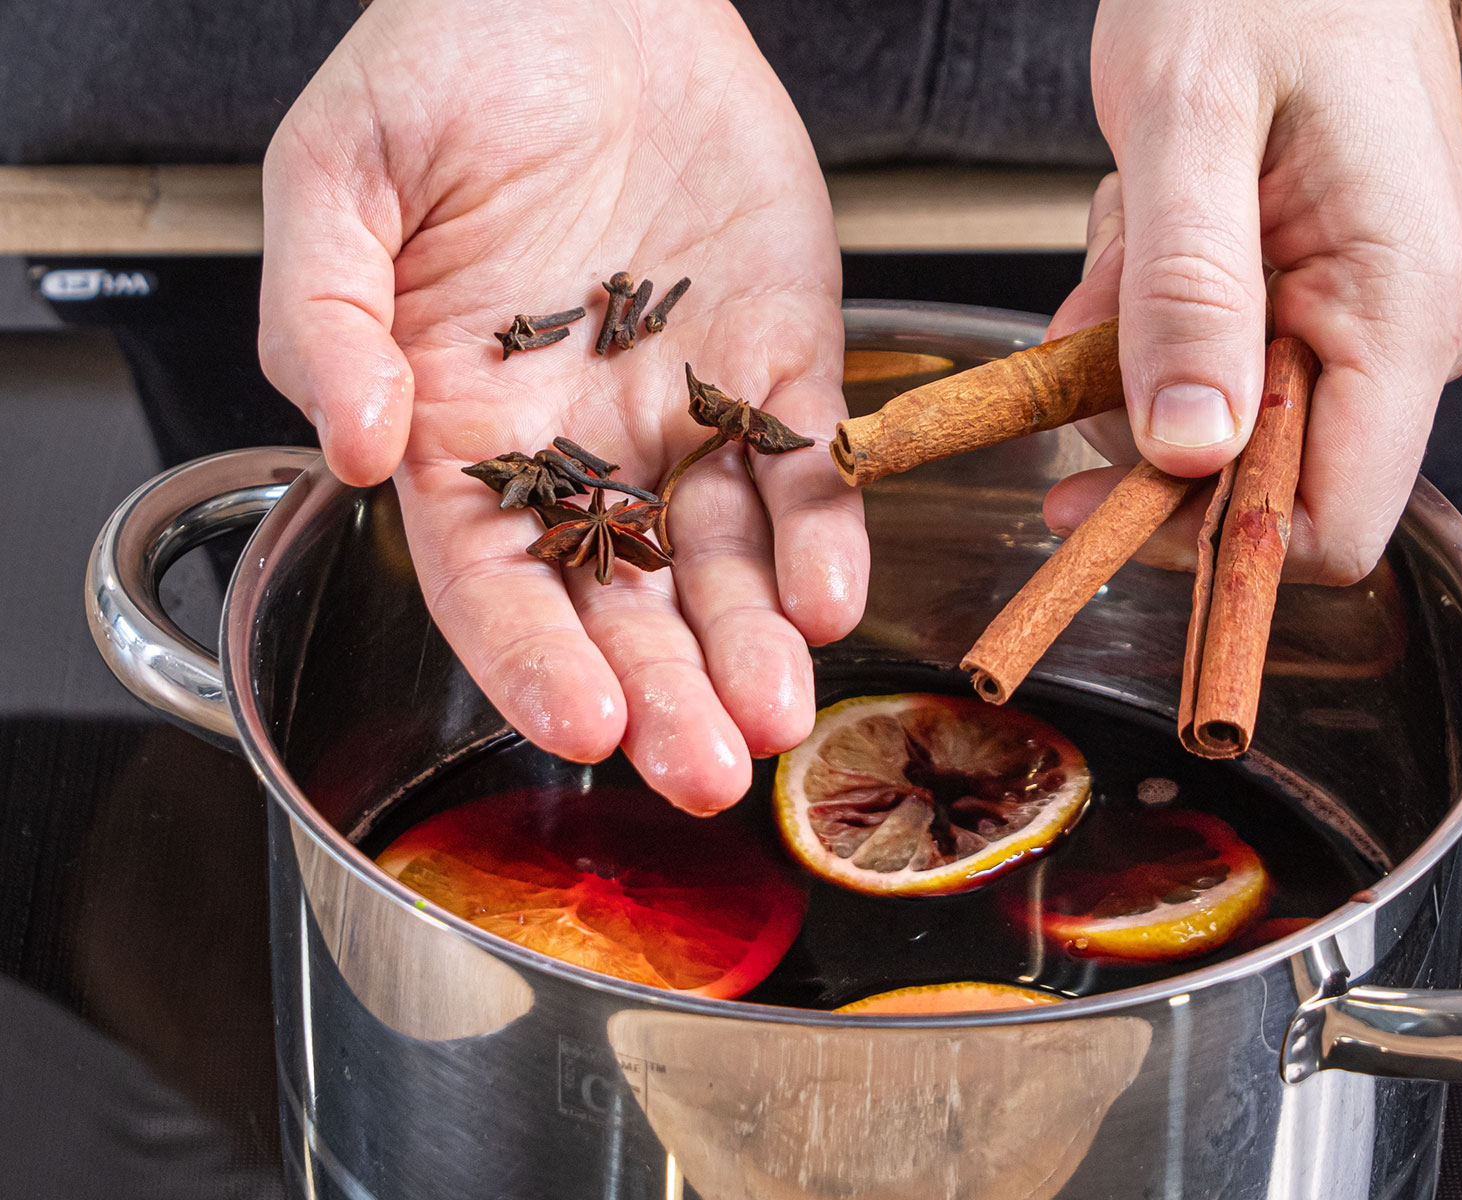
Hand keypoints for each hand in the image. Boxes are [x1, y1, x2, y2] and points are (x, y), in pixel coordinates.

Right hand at [259, 0, 864, 812]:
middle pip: (621, 603)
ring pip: (725, 561)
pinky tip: (830, 596)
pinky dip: (825, 533)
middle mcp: (579, 449)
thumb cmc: (446, 73)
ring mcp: (687, 414)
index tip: (581, 726)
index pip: (493, 581)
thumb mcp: (339, 178)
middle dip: (665, 693)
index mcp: (461, 429)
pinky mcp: (781, 365)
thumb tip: (344, 442)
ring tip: (777, 711)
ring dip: (753, 643)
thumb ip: (322, 318)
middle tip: (704, 770)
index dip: (534, 660)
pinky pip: (810, 469)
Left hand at [1046, 0, 1461, 583]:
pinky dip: (1159, 312)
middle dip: (1147, 414)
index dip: (1205, 539)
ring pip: (1229, 415)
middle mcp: (1415, 333)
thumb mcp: (1191, 118)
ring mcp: (1381, 319)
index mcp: (1405, 307)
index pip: (1329, 522)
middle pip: (1261, 476)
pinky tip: (1151, 228)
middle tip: (1096, 304)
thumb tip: (1190, 445)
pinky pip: (1230, 356)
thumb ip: (1188, 287)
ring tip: (1131, 232)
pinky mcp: (1340, 298)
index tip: (1092, 497)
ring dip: (1141, 348)